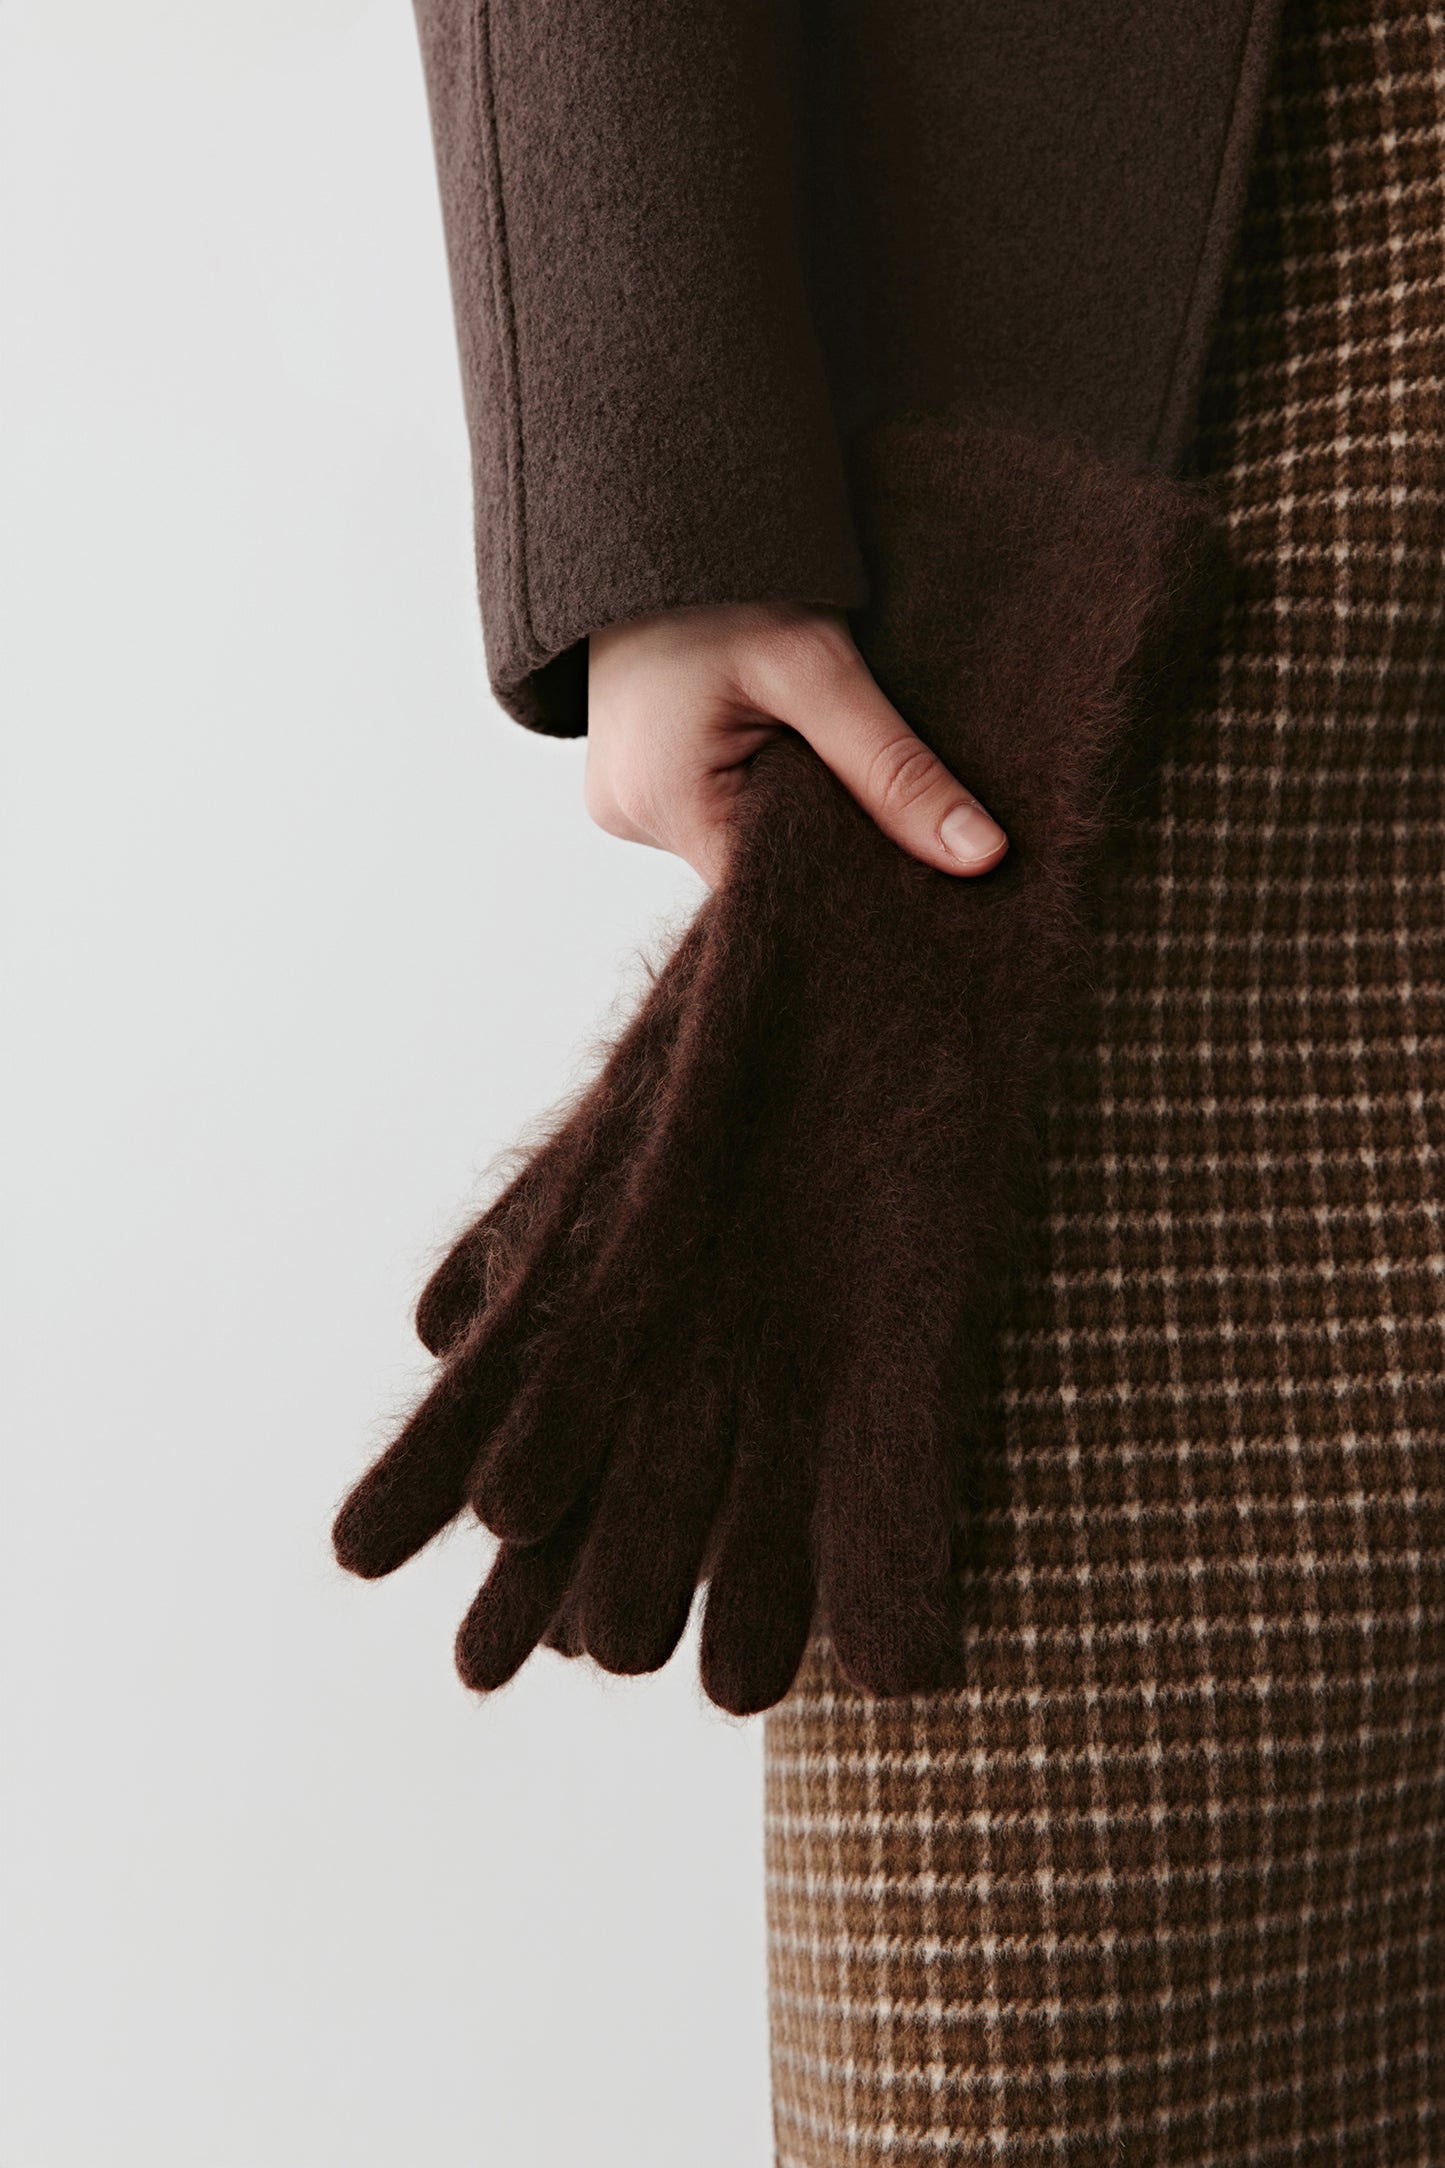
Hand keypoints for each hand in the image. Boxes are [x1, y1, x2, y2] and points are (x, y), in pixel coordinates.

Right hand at [585, 601, 1008, 887]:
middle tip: (892, 812)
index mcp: (662, 801)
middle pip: (754, 871)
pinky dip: (763, 790)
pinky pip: (716, 812)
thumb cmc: (726, 577)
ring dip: (793, 811)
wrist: (653, 508)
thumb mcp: (820, 670)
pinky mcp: (634, 781)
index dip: (845, 883)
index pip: (771, 890)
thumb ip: (896, 770)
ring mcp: (625, 802)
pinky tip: (792, 756)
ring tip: (832, 764)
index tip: (915, 873)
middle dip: (825, 843)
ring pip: (739, 841)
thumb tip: (981, 856)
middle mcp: (629, 816)